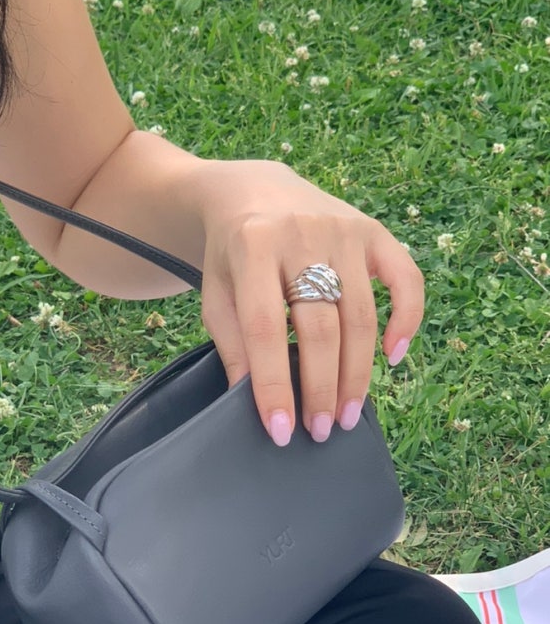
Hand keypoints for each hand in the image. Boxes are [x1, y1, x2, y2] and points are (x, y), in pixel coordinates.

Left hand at [194, 159, 423, 443]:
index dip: (274, 384)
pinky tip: (394, 357)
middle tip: (321, 430)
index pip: (266, 328)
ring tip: (348, 414)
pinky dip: (406, 319)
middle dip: (322, 387)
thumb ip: (233, 343)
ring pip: (360, 314)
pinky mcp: (374, 230)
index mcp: (253, 246)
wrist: (254, 192)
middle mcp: (302, 233)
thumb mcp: (217, 294)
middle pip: (320, 326)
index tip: (281, 431)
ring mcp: (343, 228)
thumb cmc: (232, 255)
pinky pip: (405, 279)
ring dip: (357, 373)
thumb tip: (253, 404)